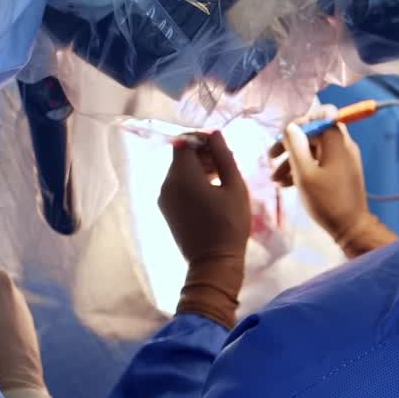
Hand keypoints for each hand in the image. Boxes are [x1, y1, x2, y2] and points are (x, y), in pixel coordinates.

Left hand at [159, 131, 250, 327]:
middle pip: (180, 156)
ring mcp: (163, 198)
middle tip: (225, 163)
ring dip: (197, 168)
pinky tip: (210, 191)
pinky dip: (191, 182)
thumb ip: (224, 156)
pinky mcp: (166, 210)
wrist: (213, 263)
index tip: (220, 146)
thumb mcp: (235, 186)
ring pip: (178, 171)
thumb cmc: (229, 224)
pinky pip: (176, 186)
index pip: (184, 142)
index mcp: (182, 175)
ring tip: (221, 177)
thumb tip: (214, 134)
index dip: (201, 139)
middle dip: (201, 154)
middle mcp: (167, 183)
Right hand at [271, 114, 394, 257]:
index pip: (319, 115)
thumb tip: (290, 126)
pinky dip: (304, 169)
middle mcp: (343, 145)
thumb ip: (295, 146)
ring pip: (314, 150)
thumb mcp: (304, 173)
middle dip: (290, 145)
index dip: (299, 123)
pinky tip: (286, 184)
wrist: (351, 228)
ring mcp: (343, 159)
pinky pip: (320, 162)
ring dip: (293, 160)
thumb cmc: (326, 200)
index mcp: (336, 140)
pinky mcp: (341, 172)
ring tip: (274, 179)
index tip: (283, 138)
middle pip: (313, 134)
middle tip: (270, 158)